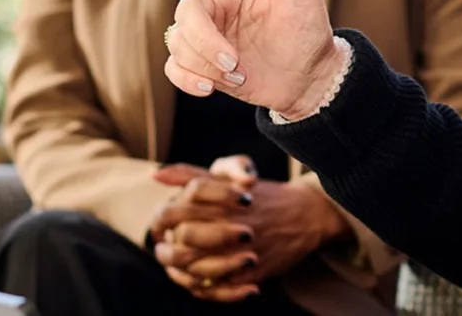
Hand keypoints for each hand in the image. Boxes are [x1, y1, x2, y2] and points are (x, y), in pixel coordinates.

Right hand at [123, 0, 343, 118]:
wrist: (309, 76)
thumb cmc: (307, 23)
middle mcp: (213, 3)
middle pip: (185, 13)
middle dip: (204, 41)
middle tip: (235, 62)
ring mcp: (206, 34)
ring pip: (178, 43)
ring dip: (205, 64)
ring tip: (239, 72)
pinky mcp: (202, 64)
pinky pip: (174, 68)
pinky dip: (187, 80)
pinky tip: (210, 88)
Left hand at [154, 160, 351, 287]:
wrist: (306, 213)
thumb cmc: (261, 194)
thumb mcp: (227, 176)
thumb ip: (190, 174)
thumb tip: (155, 174)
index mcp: (219, 198)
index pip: (173, 211)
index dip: (159, 222)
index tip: (159, 228)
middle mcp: (229, 221)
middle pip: (181, 239)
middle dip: (167, 248)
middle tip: (165, 249)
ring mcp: (241, 247)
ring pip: (194, 266)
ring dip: (180, 270)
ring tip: (177, 268)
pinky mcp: (252, 269)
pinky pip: (217, 286)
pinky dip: (202, 286)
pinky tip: (198, 279)